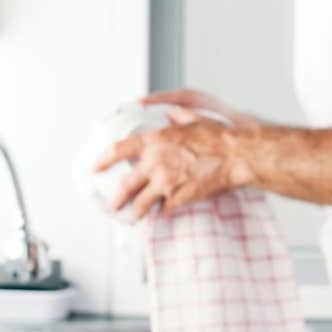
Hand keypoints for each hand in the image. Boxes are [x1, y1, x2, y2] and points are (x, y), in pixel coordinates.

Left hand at [93, 93, 256, 221]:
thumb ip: (178, 116)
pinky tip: (161, 214)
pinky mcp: (179, 198)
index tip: (95, 168)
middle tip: (112, 206)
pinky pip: (164, 209)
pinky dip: (162, 212)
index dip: (103, 161)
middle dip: (116, 199)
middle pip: (125, 186)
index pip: (118, 151)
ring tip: (132, 217)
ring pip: (141, 204)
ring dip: (135, 212)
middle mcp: (155, 162)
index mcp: (154, 141)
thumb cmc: (218, 137)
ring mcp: (165, 182)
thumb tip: (173, 114)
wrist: (236, 156)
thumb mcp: (193, 118)